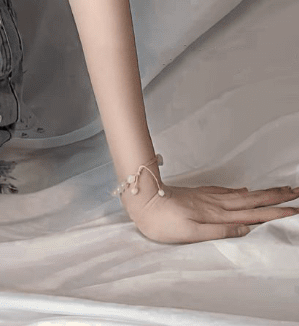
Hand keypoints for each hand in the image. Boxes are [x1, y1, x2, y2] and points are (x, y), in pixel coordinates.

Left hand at [125, 180, 298, 243]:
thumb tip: (245, 229)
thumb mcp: (191, 233)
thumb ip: (219, 231)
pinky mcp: (199, 193)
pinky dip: (239, 192)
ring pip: (241, 195)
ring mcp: (208, 197)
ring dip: (261, 193)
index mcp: (217, 215)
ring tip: (278, 190)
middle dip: (275, 196)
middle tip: (296, 191)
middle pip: (252, 200)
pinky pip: (226, 192)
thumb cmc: (163, 222)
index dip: (274, 212)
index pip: (252, 214)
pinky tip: (244, 191)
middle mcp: (216, 204)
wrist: (142, 198)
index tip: (294, 208)